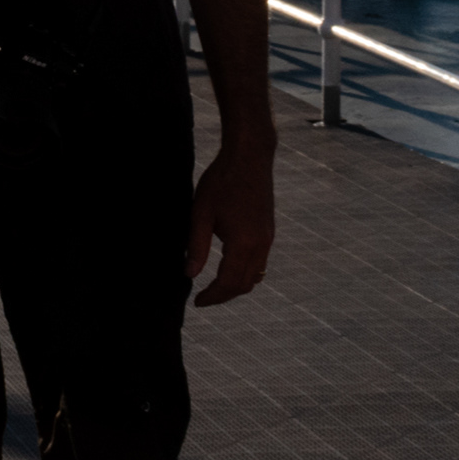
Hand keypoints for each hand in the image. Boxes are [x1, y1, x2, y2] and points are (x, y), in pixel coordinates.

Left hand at [186, 140, 275, 305]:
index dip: (213, 297)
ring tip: (214, 286)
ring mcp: (268, 238)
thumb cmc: (221, 181)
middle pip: (245, 284)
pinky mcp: (269, 231)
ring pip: (256, 275)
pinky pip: (260, 262)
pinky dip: (245, 272)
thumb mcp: (200, 213)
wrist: (249, 157)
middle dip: (224, 295)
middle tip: (204, 298)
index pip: (229, 283)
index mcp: (243, 243)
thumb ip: (196, 246)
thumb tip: (189, 274)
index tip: (197, 302)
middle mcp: (261, 244)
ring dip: (236, 285)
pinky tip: (228, 267)